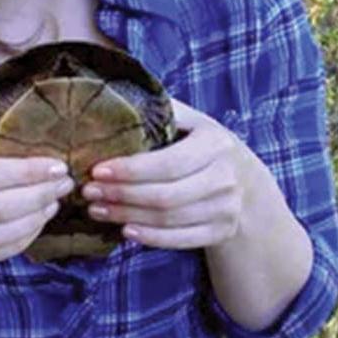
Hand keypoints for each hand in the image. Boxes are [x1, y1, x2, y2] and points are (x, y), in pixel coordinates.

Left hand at [81, 99, 258, 250]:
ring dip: (127, 216)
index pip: (168, 162)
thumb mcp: (193, 122)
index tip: (97, 170)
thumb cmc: (205, 147)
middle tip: (89, 192)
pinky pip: (181, 240)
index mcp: (215, 144)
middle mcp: (225, 178)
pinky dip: (151, 238)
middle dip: (121, 195)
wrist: (248, 183)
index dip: (130, 170)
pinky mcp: (221, 231)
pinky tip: (125, 231)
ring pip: (169, 219)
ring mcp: (226, 208)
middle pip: (165, 195)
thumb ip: (162, 111)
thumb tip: (114, 97)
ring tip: (97, 210)